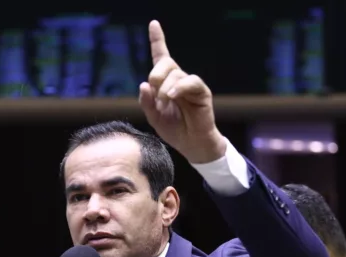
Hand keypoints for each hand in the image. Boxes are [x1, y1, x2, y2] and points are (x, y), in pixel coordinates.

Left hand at [138, 20, 224, 163]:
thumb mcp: (154, 117)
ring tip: (164, 101)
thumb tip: (143, 84)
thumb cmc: (174, 129)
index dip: (157, 39)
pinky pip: (191, 82)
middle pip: (166, 63)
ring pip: (176, 73)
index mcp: (165, 83)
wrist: (191, 145)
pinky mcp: (201, 92)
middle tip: (154, 89)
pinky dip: (179, 88)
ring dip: (166, 87)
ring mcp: (190, 85)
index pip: (161, 57)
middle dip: (156, 74)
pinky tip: (172, 96)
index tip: (153, 23)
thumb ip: (146, 102)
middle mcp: (178, 80)